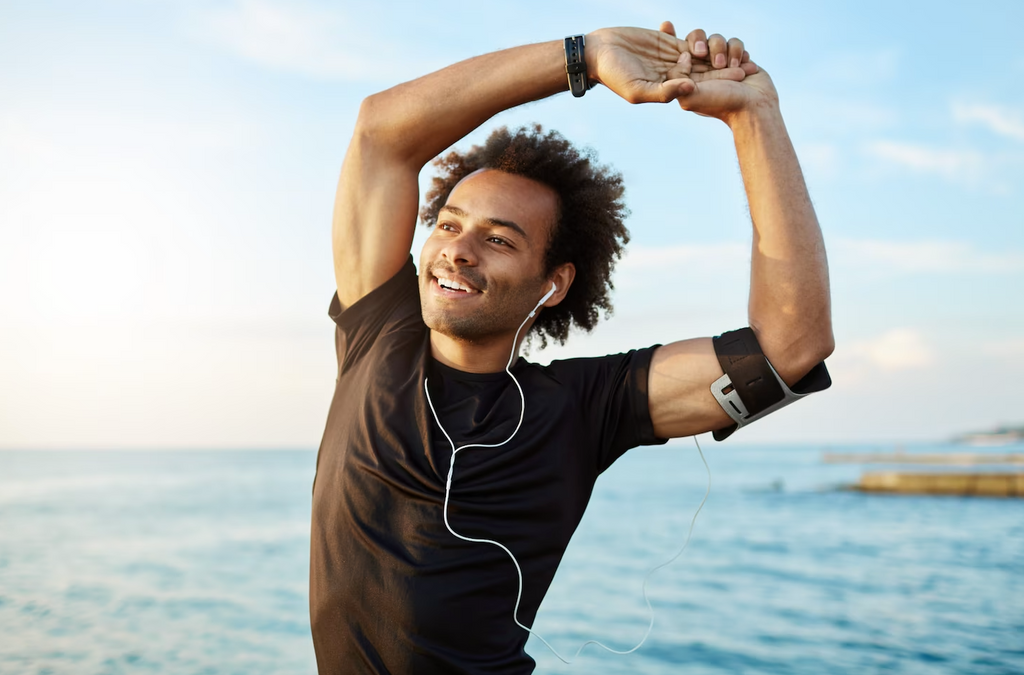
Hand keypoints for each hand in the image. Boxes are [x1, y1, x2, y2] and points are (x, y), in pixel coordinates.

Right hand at [585, 23, 754, 104]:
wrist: (599, 53)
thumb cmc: (615, 75)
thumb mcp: (639, 89)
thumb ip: (665, 91)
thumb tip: (692, 89)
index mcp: (669, 89)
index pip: (701, 85)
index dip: (721, 81)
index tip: (742, 76)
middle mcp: (673, 75)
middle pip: (706, 71)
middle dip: (727, 67)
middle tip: (752, 64)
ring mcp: (671, 57)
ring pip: (700, 54)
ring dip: (718, 51)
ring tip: (740, 48)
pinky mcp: (666, 41)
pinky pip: (688, 38)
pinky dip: (701, 37)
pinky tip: (721, 36)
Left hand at [659, 23, 777, 123]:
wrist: (753, 107)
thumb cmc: (721, 104)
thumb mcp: (689, 96)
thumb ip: (677, 77)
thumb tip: (683, 56)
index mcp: (687, 77)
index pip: (674, 52)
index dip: (669, 37)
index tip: (666, 26)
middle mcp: (702, 68)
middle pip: (696, 38)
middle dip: (701, 42)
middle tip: (703, 54)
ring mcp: (720, 62)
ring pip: (716, 38)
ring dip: (724, 51)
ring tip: (731, 69)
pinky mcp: (737, 58)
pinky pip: (734, 41)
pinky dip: (738, 52)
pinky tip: (743, 67)